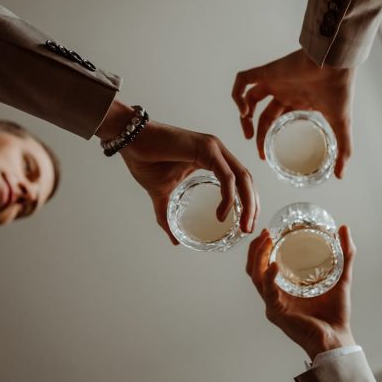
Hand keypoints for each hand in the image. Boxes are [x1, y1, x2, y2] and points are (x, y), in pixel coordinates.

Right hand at [99, 101, 258, 243]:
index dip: (248, 202)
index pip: (241, 181)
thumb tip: (174, 241)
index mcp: (213, 158)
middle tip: (248, 230)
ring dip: (247, 204)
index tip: (246, 225)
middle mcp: (217, 151)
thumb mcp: (162, 194)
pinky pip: (226, 176)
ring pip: (242, 178)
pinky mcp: (206, 148)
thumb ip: (168, 216)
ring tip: (242, 226)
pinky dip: (228, 196)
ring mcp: (214, 148)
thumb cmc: (145, 160)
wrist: (129, 140)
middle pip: (247, 180)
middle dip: (253, 206)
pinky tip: (222, 214)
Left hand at [232, 49, 354, 177]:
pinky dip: (237, 95)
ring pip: (248, 96)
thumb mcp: (340, 124)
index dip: (266, 136)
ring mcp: (274, 81)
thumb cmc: (340, 89)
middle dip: (255, 131)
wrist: (337, 64)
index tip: (264, 153)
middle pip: (260, 113)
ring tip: (247, 130)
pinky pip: (243, 80)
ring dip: (243, 114)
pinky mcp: (267, 71)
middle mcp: (283, 91)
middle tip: (257, 148)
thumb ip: (342, 149)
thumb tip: (342, 175)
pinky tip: (245, 110)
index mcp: (296, 101)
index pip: (274, 120)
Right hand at [246, 226, 355, 359]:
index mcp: (284, 287)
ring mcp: (273, 304)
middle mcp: (274, 295)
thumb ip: (345, 254)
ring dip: (258, 257)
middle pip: (254, 268)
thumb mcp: (341, 276)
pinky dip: (269, 278)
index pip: (264, 264)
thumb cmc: (334, 313)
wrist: (336, 338)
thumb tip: (344, 228)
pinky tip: (274, 266)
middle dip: (256, 249)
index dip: (262, 247)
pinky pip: (268, 292)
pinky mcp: (277, 313)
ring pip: (256, 277)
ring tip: (267, 242)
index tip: (270, 231)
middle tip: (266, 233)